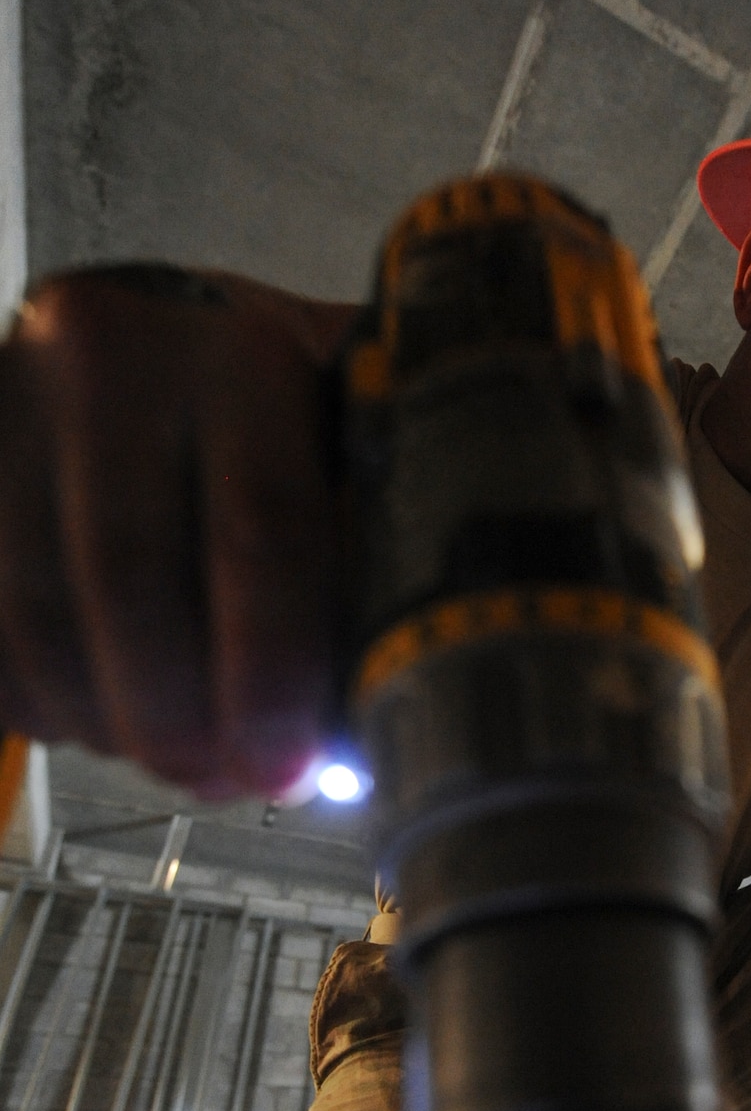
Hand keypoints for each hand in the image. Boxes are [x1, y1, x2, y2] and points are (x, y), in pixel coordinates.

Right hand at [0, 266, 356, 795]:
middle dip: (177, 720)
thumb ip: (357, 561)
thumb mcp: (339, 447)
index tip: (283, 767)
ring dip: (102, 720)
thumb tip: (348, 734)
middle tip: (219, 779)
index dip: (270, 678)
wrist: (154, 332)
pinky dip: (35, 697)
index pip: (260, 535)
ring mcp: (12, 400)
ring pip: (38, 615)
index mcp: (242, 353)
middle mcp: (111, 356)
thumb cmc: (269, 411)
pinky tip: (91, 708)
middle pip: (131, 583)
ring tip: (165, 752)